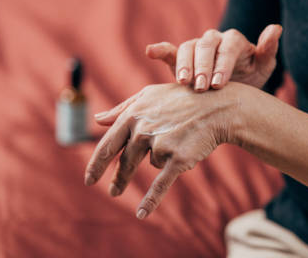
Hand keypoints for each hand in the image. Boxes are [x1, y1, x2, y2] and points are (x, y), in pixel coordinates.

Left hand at [84, 83, 239, 219]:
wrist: (218, 107)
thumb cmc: (183, 99)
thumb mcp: (150, 95)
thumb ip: (122, 108)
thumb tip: (97, 119)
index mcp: (133, 115)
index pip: (107, 145)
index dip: (96, 165)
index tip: (89, 180)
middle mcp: (144, 130)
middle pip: (125, 162)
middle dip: (119, 179)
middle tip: (113, 192)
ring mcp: (161, 144)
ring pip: (152, 163)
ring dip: (163, 158)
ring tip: (173, 151)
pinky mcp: (178, 159)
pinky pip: (160, 184)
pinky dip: (151, 200)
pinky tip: (142, 213)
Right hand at [145, 25, 281, 91]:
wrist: (236, 87)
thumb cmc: (252, 74)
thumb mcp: (264, 65)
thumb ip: (268, 49)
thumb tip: (276, 27)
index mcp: (233, 40)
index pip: (228, 46)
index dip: (223, 64)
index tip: (219, 84)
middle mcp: (214, 40)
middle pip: (206, 46)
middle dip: (203, 66)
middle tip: (201, 87)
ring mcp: (196, 48)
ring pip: (188, 48)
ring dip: (185, 64)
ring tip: (184, 83)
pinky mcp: (180, 59)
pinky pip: (169, 51)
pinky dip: (160, 50)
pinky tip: (151, 51)